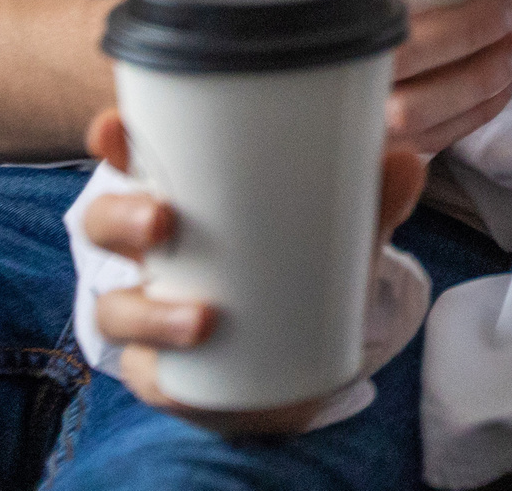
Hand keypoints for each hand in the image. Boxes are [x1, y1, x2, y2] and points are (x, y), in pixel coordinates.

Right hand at [82, 111, 428, 431]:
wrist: (302, 364)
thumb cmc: (303, 269)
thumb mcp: (338, 232)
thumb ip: (371, 201)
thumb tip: (406, 160)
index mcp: (180, 199)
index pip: (132, 160)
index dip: (113, 142)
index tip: (114, 127)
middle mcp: (152, 256)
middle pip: (105, 226)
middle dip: (120, 218)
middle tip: (161, 220)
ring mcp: (151, 315)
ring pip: (116, 308)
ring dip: (148, 314)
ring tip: (200, 319)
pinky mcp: (163, 375)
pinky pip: (145, 377)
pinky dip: (161, 378)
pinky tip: (179, 383)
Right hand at [247, 0, 511, 155]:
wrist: (249, 56)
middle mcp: (319, 61)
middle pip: (397, 50)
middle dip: (469, 27)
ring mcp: (343, 111)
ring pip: (418, 110)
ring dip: (482, 76)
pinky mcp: (367, 143)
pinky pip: (427, 140)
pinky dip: (476, 113)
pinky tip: (504, 81)